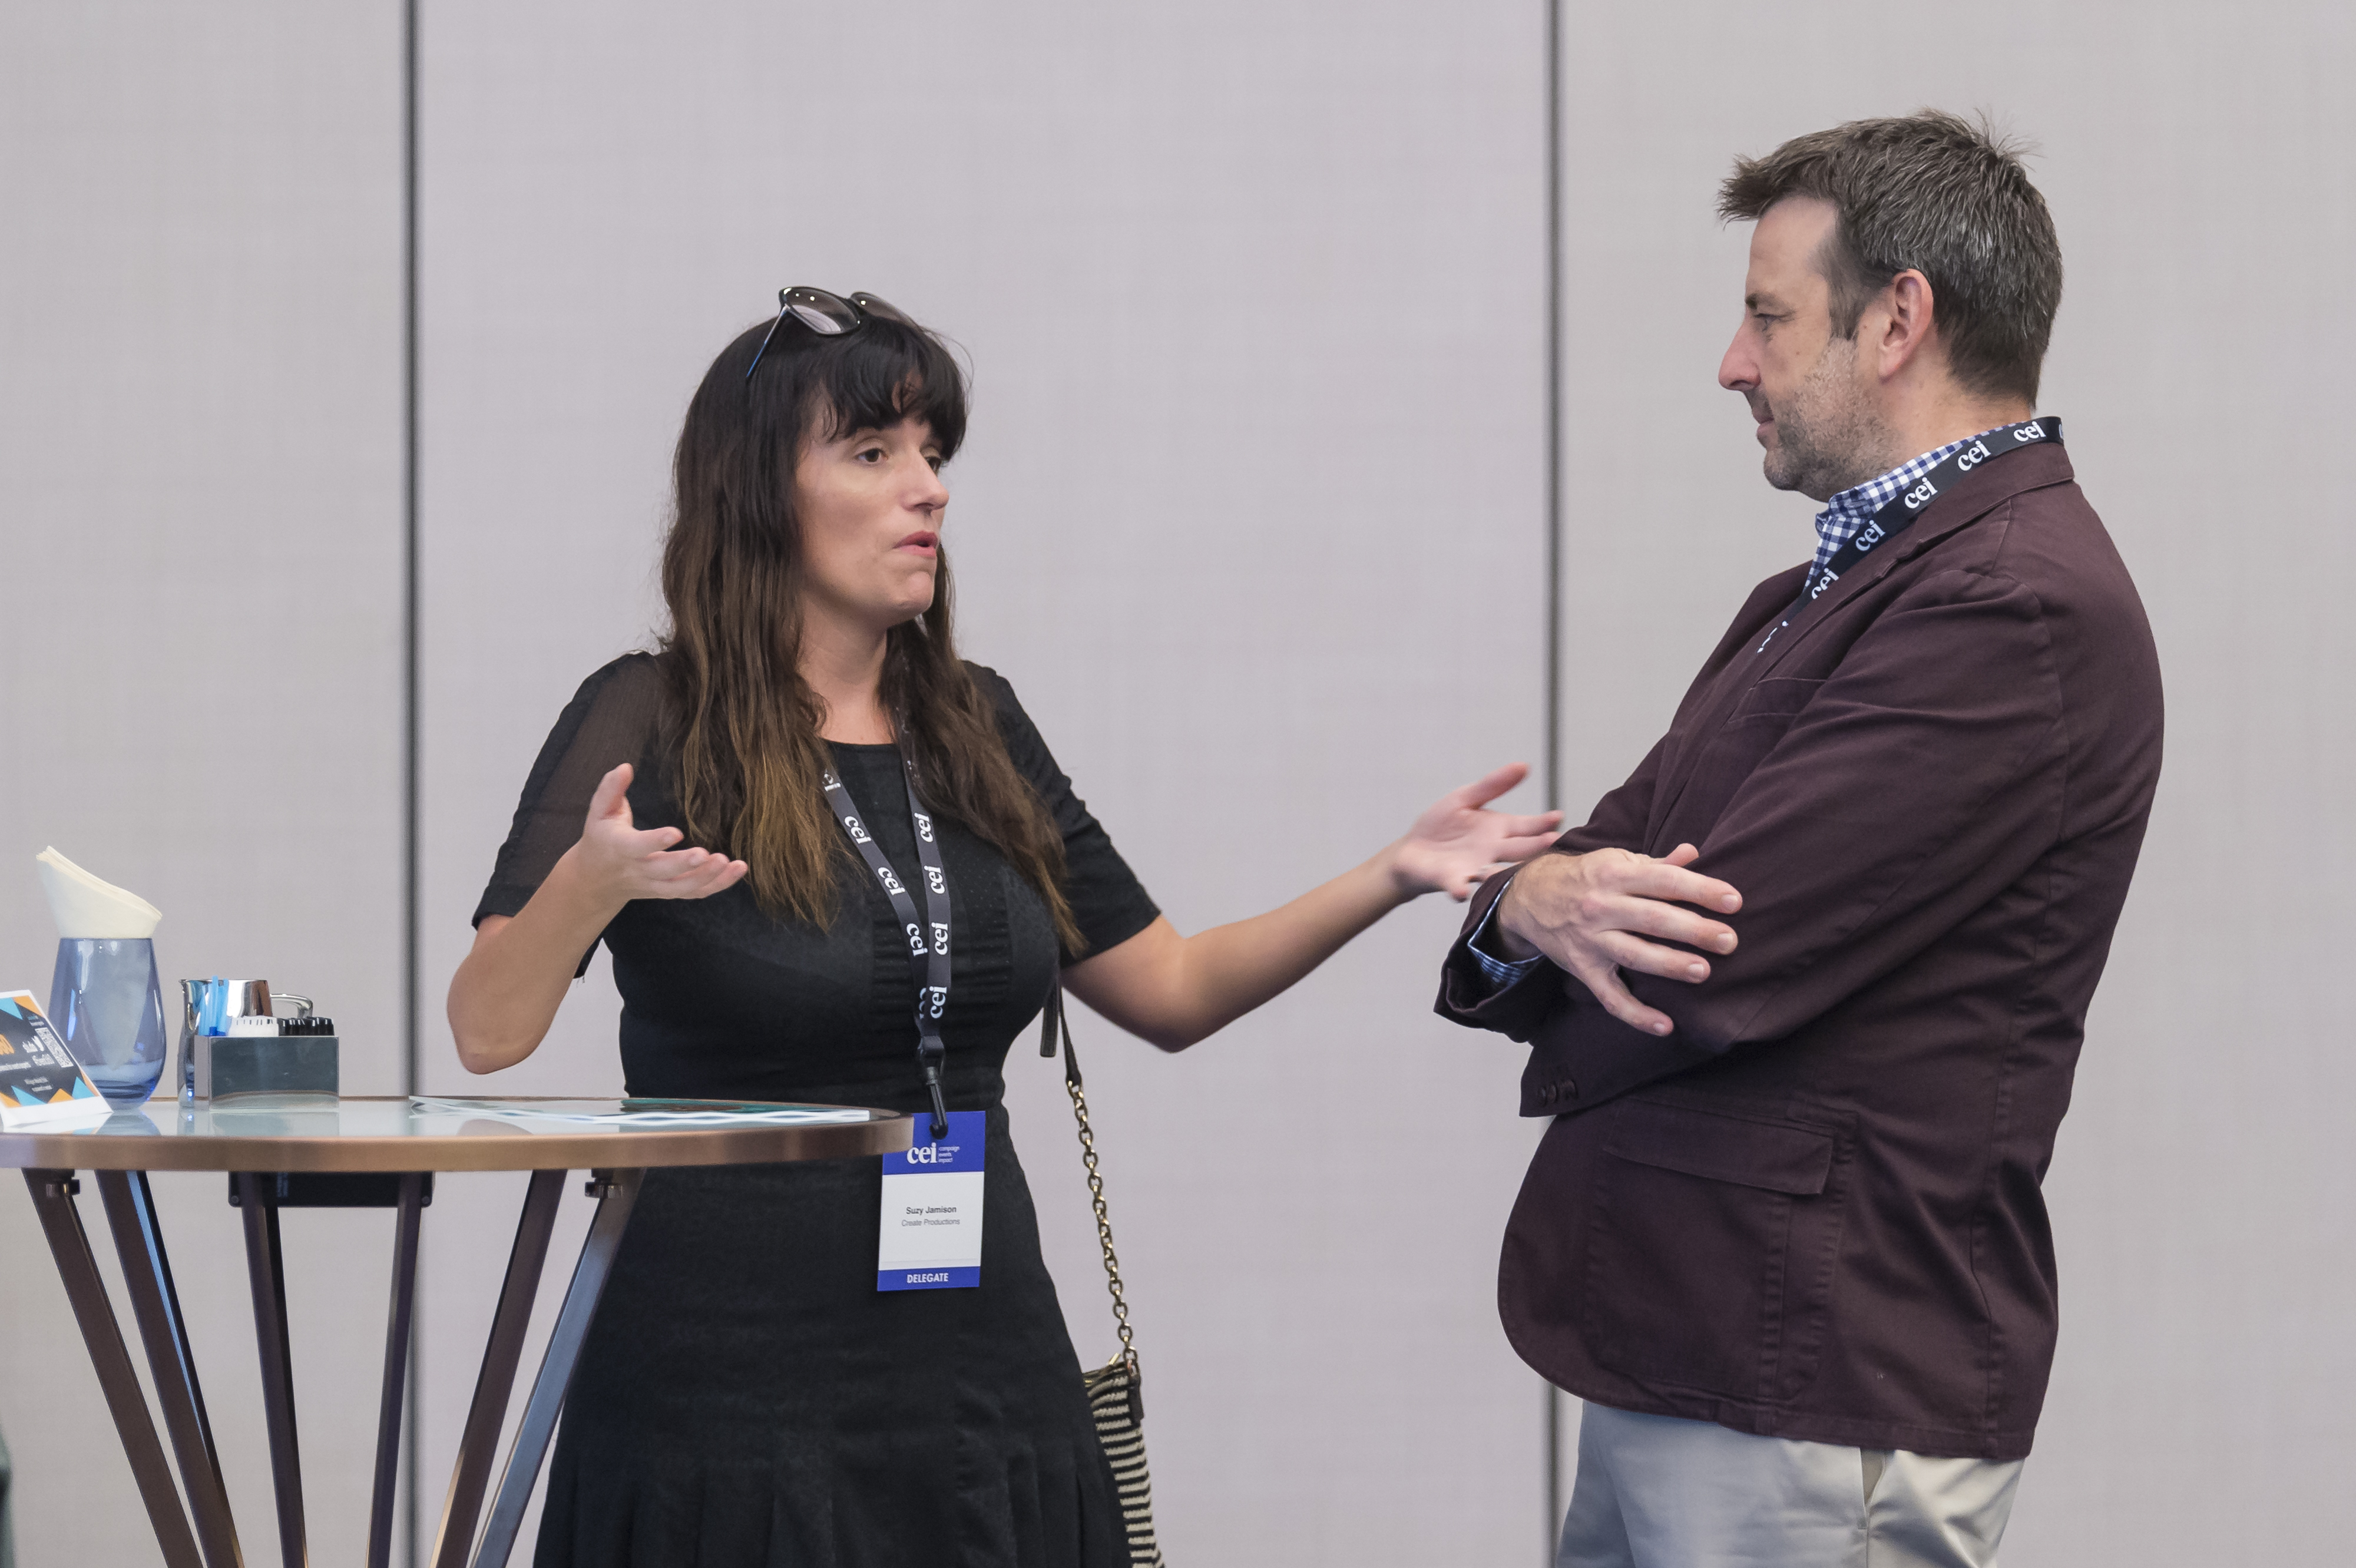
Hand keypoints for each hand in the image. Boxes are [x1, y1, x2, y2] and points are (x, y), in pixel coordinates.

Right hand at [565, 763, 748, 906]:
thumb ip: (611, 789)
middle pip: (663, 872)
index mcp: (620, 848)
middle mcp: (639, 870)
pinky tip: (738, 870)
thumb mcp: (598, 812)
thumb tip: (626, 766)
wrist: (595, 880)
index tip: (676, 833)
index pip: (637, 847)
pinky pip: (694, 893)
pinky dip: (717, 885)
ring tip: (730, 863)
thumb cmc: (601, 838)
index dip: (655, 841)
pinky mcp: (668, 890)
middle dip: (685, 865)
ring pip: (681, 888)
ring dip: (707, 878)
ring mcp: (655, 885)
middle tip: (708, 854)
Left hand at [1386, 763, 1565, 901]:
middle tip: (1553, 842)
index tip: (1558, 817)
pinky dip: (1459, 888)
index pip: (1528, 827)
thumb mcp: (1465, 798)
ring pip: (1497, 871)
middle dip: (1536, 846)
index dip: (1543, 823)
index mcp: (1499, 829)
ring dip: (1508, 871)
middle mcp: (1493, 851)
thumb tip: (1524, 765)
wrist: (1411, 851)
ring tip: (1521, 869)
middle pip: (1519, 849)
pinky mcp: (1450, 880)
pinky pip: (1457, 885)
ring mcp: (1474, 868)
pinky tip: (1461, 891)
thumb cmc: (1442, 825)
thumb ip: (1493, 785)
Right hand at [1494, 843, 1741, 1035]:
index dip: (1701, 890)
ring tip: (1703, 971)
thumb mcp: (1616, 860)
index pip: (1665, 881)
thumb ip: (1657, 863)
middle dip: (1695, 930)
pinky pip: (1610, 996)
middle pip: (1654, 919)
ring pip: (1635, 955)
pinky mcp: (1583, 968)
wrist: (1529, 896)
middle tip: (1730, 941)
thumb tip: (1694, 853)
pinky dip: (1636, 1014)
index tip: (1734, 901)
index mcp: (1615, 873)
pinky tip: (1666, 1026)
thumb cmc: (1585, 877)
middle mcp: (1601, 906)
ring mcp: (1590, 939)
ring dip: (1670, 964)